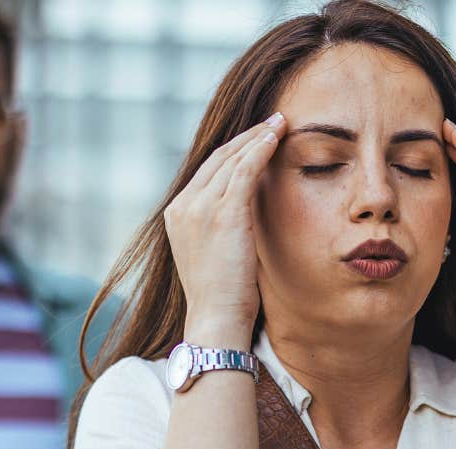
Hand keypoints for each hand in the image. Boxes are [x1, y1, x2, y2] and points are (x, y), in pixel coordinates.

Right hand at [165, 113, 285, 348]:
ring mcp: (199, 207)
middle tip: (271, 122)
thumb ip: (220, 229)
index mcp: (177, 214)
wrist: (217, 319)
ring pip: (231, 159)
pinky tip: (276, 137)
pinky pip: (244, 169)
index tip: (255, 140)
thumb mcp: (214, 255)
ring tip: (279, 123)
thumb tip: (244, 219)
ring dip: (257, 137)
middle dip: (246, 137)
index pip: (206, 172)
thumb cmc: (223, 297)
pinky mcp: (222, 212)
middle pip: (217, 159)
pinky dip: (260, 149)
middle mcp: (182, 206)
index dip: (232, 153)